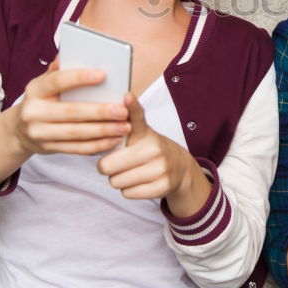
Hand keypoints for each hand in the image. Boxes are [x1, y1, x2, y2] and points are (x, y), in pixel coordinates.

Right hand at [3, 57, 129, 155]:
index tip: (103, 75)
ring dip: (103, 131)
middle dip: (100, 112)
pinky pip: (76, 148)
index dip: (80, 78)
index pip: (58, 81)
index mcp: (35, 90)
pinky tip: (114, 140)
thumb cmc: (41, 100)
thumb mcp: (43, 83)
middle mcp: (34, 112)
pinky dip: (97, 146)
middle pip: (71, 111)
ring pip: (76, 133)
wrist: (18, 131)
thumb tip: (69, 52)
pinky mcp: (48, 148)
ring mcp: (39, 133)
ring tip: (124, 127)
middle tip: (123, 111)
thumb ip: (58, 71)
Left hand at [97, 93, 210, 214]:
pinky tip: (139, 181)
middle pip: (108, 166)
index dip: (130, 108)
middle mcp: (155, 149)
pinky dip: (129, 190)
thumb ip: (130, 117)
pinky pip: (128, 193)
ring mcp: (161, 168)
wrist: (179, 169)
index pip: (135, 118)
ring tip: (130, 171)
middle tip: (117, 164)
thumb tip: (127, 94)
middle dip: (108, 167)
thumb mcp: (141, 132)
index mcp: (146, 134)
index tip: (127, 95)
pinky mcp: (162, 186)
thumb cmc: (151, 149)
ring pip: (116, 182)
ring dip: (118, 179)